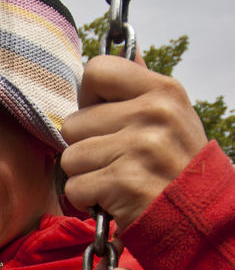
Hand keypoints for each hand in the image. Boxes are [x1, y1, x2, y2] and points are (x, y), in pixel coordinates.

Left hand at [60, 54, 206, 229]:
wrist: (200, 219)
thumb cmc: (177, 167)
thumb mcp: (173, 118)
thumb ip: (142, 87)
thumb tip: (128, 49)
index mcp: (163, 91)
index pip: (96, 70)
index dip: (89, 98)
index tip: (103, 120)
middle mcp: (153, 114)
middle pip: (73, 122)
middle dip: (85, 148)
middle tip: (116, 161)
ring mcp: (139, 147)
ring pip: (69, 156)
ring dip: (85, 176)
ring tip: (116, 180)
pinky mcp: (123, 182)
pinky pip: (75, 187)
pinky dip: (88, 200)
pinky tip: (114, 199)